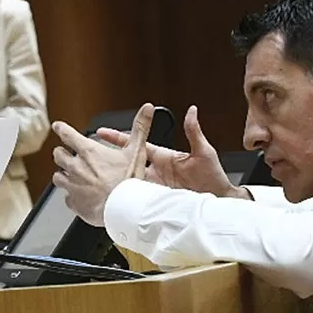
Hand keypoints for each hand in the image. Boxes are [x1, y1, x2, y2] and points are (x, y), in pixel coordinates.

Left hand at [51, 103, 153, 226]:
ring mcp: (72, 185)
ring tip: (69, 177)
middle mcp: (76, 167)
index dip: (61, 129)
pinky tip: (80, 198)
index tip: (57, 127)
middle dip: (61, 154)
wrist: (123, 208)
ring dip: (62, 175)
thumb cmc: (128, 181)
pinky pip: (67, 199)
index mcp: (89, 152)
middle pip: (58, 155)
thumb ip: (140, 128)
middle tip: (64, 154)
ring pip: (57, 177)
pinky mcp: (73, 202)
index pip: (67, 134)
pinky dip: (72, 197)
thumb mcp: (136, 150)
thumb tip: (147, 109)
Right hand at [95, 105, 245, 198]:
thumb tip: (192, 111)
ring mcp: (155, 186)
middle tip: (93, 155)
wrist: (220, 201)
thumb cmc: (214, 177)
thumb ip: (194, 132)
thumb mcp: (203, 152)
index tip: (102, 132)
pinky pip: (139, 198)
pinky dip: (127, 197)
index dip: (120, 138)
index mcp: (163, 157)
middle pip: (128, 163)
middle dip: (110, 159)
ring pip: (130, 181)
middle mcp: (156, 171)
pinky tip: (116, 197)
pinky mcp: (156, 201)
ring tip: (99, 177)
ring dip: (116, 179)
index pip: (137, 145)